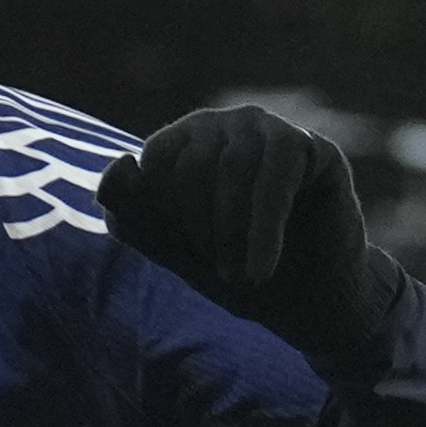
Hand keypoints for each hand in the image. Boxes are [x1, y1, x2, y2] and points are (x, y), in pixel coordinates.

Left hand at [101, 103, 400, 373]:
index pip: (155, 162)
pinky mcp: (310, 147)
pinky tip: (260, 270)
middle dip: (198, 229)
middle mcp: (224, 126)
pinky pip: (277, 176)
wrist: (304, 300)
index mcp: (183, 143)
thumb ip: (132, 215)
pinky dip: (264, 230)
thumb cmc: (233, 271)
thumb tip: (116, 167)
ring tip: (241, 278)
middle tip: (219, 272)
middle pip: (193, 165)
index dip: (165, 217)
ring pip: (233, 168)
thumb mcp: (173, 252)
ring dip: (230, 234)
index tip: (185, 253)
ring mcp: (268, 130)